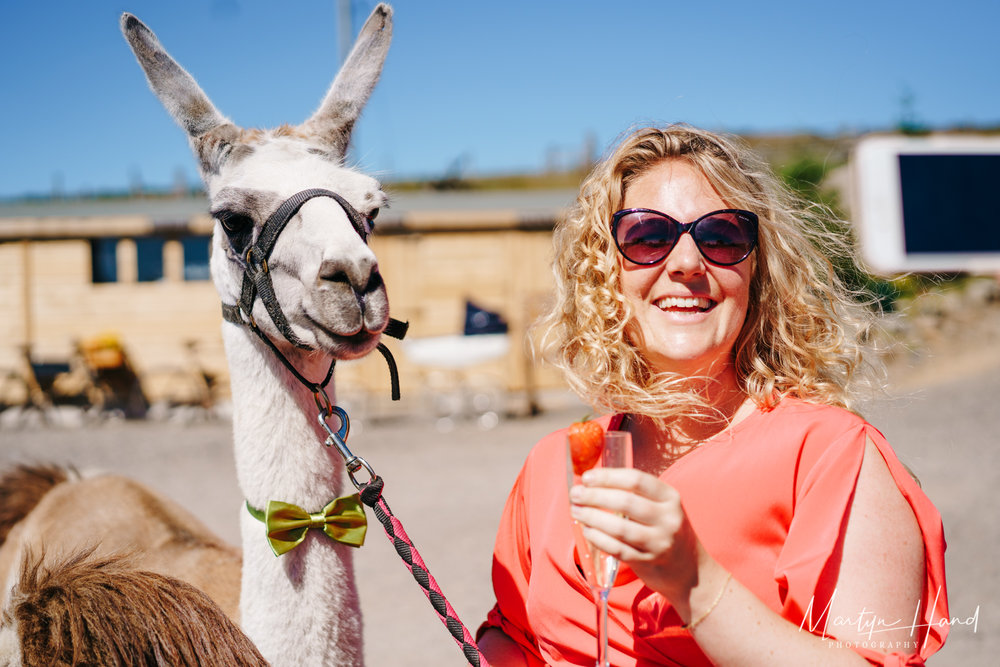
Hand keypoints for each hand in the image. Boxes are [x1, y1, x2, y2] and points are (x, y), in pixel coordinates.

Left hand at [569, 467, 702, 603]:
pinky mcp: (648, 562)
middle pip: (625, 502)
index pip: (636, 480)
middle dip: (594, 496)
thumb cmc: (668, 533)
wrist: (692, 573)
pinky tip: (587, 531)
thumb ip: (637, 496)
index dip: (608, 477)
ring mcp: (659, 542)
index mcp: (670, 498)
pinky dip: (598, 539)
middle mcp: (668, 518)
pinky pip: (617, 549)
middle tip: (575, 494)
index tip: (586, 477)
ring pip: (619, 527)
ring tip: (576, 511)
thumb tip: (594, 484)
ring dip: (592, 517)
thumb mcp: (663, 509)